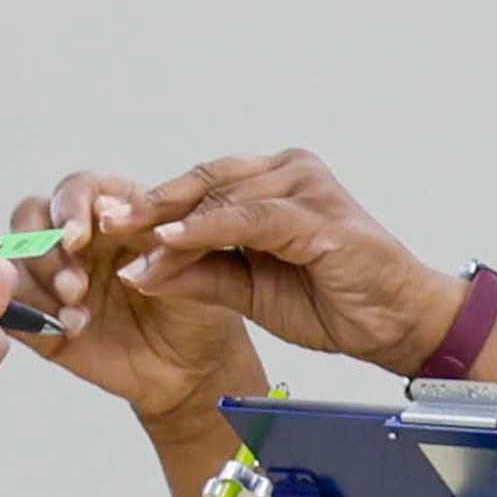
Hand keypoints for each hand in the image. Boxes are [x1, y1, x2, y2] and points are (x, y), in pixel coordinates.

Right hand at [4, 171, 262, 434]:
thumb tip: (106, 208)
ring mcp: (57, 281)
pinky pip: (12, 308)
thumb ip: (153, 231)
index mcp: (115, 216)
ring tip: (77, 313)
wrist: (196, 371)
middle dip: (45, 248)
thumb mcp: (194, 262)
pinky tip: (71, 328)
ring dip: (38, 282)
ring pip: (16, 260)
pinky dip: (29, 315)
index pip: (76, 190)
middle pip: (31, 218)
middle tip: (74, 285)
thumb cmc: (201, 310)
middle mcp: (79, 243)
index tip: (77, 237)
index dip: (69, 207)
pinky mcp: (44, 321)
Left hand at [117, 150, 455, 372]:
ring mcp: (307, 187)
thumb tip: (139, 271)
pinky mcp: (318, 215)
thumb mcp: (249, 290)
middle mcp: (290, 172)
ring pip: (221, 197)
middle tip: (100, 222)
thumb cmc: (334, 302)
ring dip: (169, 223)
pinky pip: (248, 219)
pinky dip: (204, 230)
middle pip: (205, 182)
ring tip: (126, 241)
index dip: (153, 204)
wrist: (395, 324)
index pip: (202, 186)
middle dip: (149, 205)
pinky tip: (169, 241)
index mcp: (275, 183)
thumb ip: (200, 274)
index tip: (104, 224)